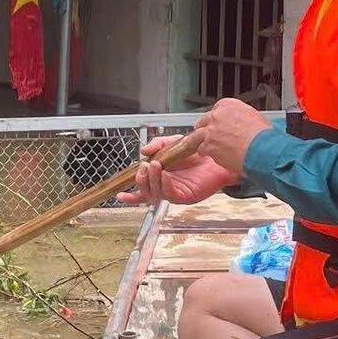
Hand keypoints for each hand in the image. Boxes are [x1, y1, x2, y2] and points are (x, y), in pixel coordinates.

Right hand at [118, 130, 237, 206]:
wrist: (217, 154)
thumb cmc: (197, 150)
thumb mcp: (173, 143)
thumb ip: (158, 144)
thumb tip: (143, 151)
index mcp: (160, 177)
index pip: (143, 188)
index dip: (131, 194)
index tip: (119, 194)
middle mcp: (166, 187)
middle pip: (146, 192)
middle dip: (141, 180)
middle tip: (144, 167)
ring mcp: (175, 193)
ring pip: (156, 194)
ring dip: (152, 180)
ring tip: (154, 166)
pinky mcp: (187, 196)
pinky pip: (171, 194)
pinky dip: (164, 185)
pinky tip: (165, 175)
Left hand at [194, 98, 271, 174]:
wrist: (262, 148)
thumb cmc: (262, 135)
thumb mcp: (254, 117)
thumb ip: (242, 118)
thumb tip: (242, 124)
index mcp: (228, 105)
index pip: (216, 109)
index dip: (216, 119)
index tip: (217, 124)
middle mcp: (217, 116)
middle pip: (203, 121)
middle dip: (205, 128)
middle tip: (208, 134)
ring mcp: (210, 131)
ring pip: (196, 135)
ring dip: (199, 141)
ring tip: (202, 146)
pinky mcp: (208, 146)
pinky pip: (201, 149)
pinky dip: (204, 153)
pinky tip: (207, 156)